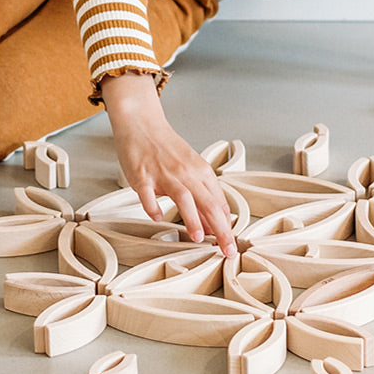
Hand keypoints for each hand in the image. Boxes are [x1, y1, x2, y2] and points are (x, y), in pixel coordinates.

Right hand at [101, 73, 236, 256]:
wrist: (143, 124)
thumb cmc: (167, 148)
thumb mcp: (191, 168)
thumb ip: (203, 195)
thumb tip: (216, 223)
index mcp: (200, 171)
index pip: (219, 202)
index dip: (227, 226)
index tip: (231, 245)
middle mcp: (185, 172)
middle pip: (208, 202)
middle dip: (220, 229)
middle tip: (226, 249)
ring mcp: (163, 174)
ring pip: (183, 196)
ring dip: (192, 218)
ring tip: (198, 238)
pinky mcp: (142, 175)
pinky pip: (148, 193)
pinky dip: (153, 206)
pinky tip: (157, 216)